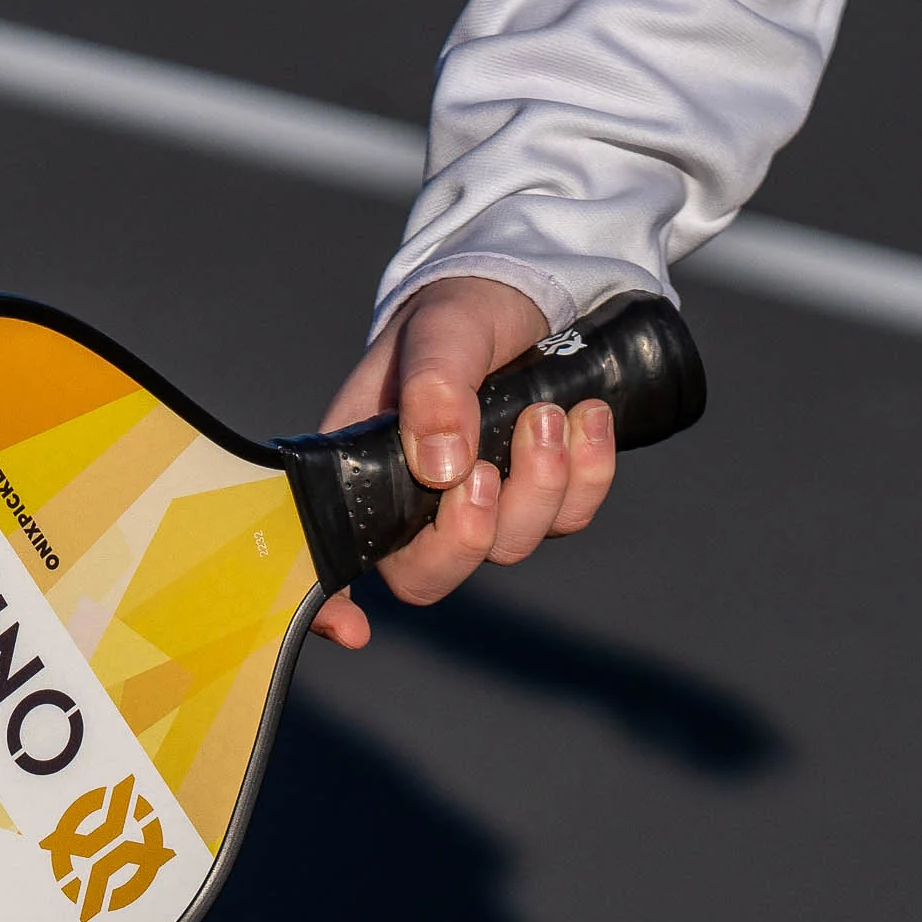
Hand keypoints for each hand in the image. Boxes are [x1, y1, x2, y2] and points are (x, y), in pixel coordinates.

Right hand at [306, 276, 623, 648]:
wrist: (528, 292)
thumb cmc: (460, 310)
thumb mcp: (442, 328)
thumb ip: (433, 385)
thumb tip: (440, 465)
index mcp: (361, 466)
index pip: (334, 550)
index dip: (332, 603)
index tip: (354, 629)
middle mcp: (415, 499)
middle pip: (430, 575)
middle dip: (470, 532)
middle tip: (489, 466)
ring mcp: (481, 502)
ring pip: (511, 545)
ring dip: (540, 485)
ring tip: (550, 412)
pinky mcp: (540, 494)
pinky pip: (570, 517)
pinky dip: (589, 474)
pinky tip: (589, 419)